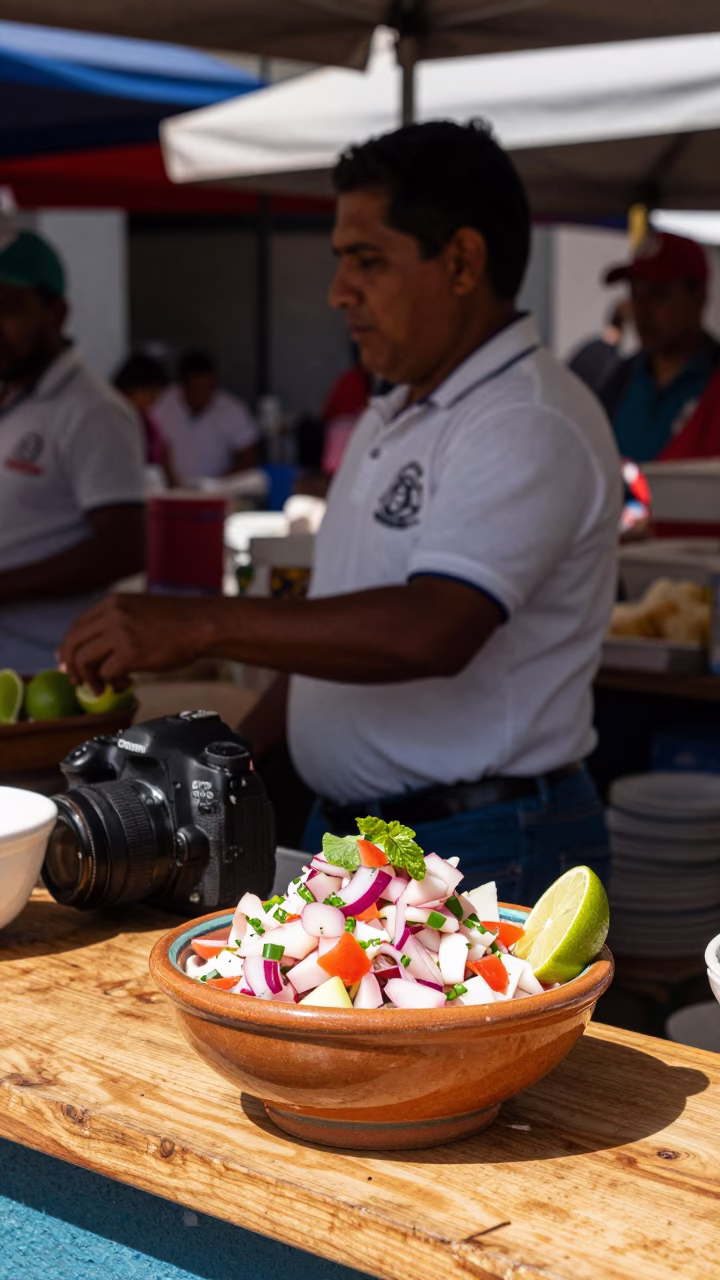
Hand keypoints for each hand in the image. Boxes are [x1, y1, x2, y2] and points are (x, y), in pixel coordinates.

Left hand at [59, 593, 207, 691]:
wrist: (202, 624)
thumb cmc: (178, 621)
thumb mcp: (140, 609)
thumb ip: (118, 621)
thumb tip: (100, 646)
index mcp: (112, 602)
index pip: (77, 626)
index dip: (69, 648)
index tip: (69, 663)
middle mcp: (111, 614)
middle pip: (73, 643)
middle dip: (71, 666)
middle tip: (77, 681)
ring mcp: (119, 633)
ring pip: (84, 660)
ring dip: (89, 679)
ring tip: (101, 688)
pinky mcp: (130, 652)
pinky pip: (106, 673)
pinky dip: (111, 684)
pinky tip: (125, 684)